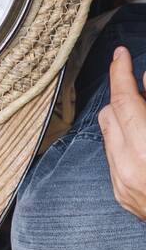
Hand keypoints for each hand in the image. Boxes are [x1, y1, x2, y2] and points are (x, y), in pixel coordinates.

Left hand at [97, 46, 145, 219]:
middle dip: (124, 96)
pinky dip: (125, 142)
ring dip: (124, 119)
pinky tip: (145, 142)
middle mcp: (130, 167)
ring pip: (108, 134)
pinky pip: (112, 157)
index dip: (121, 72)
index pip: (124, 100)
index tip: (121, 55)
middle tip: (144, 90)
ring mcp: (122, 184)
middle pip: (110, 113)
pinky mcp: (121, 195)